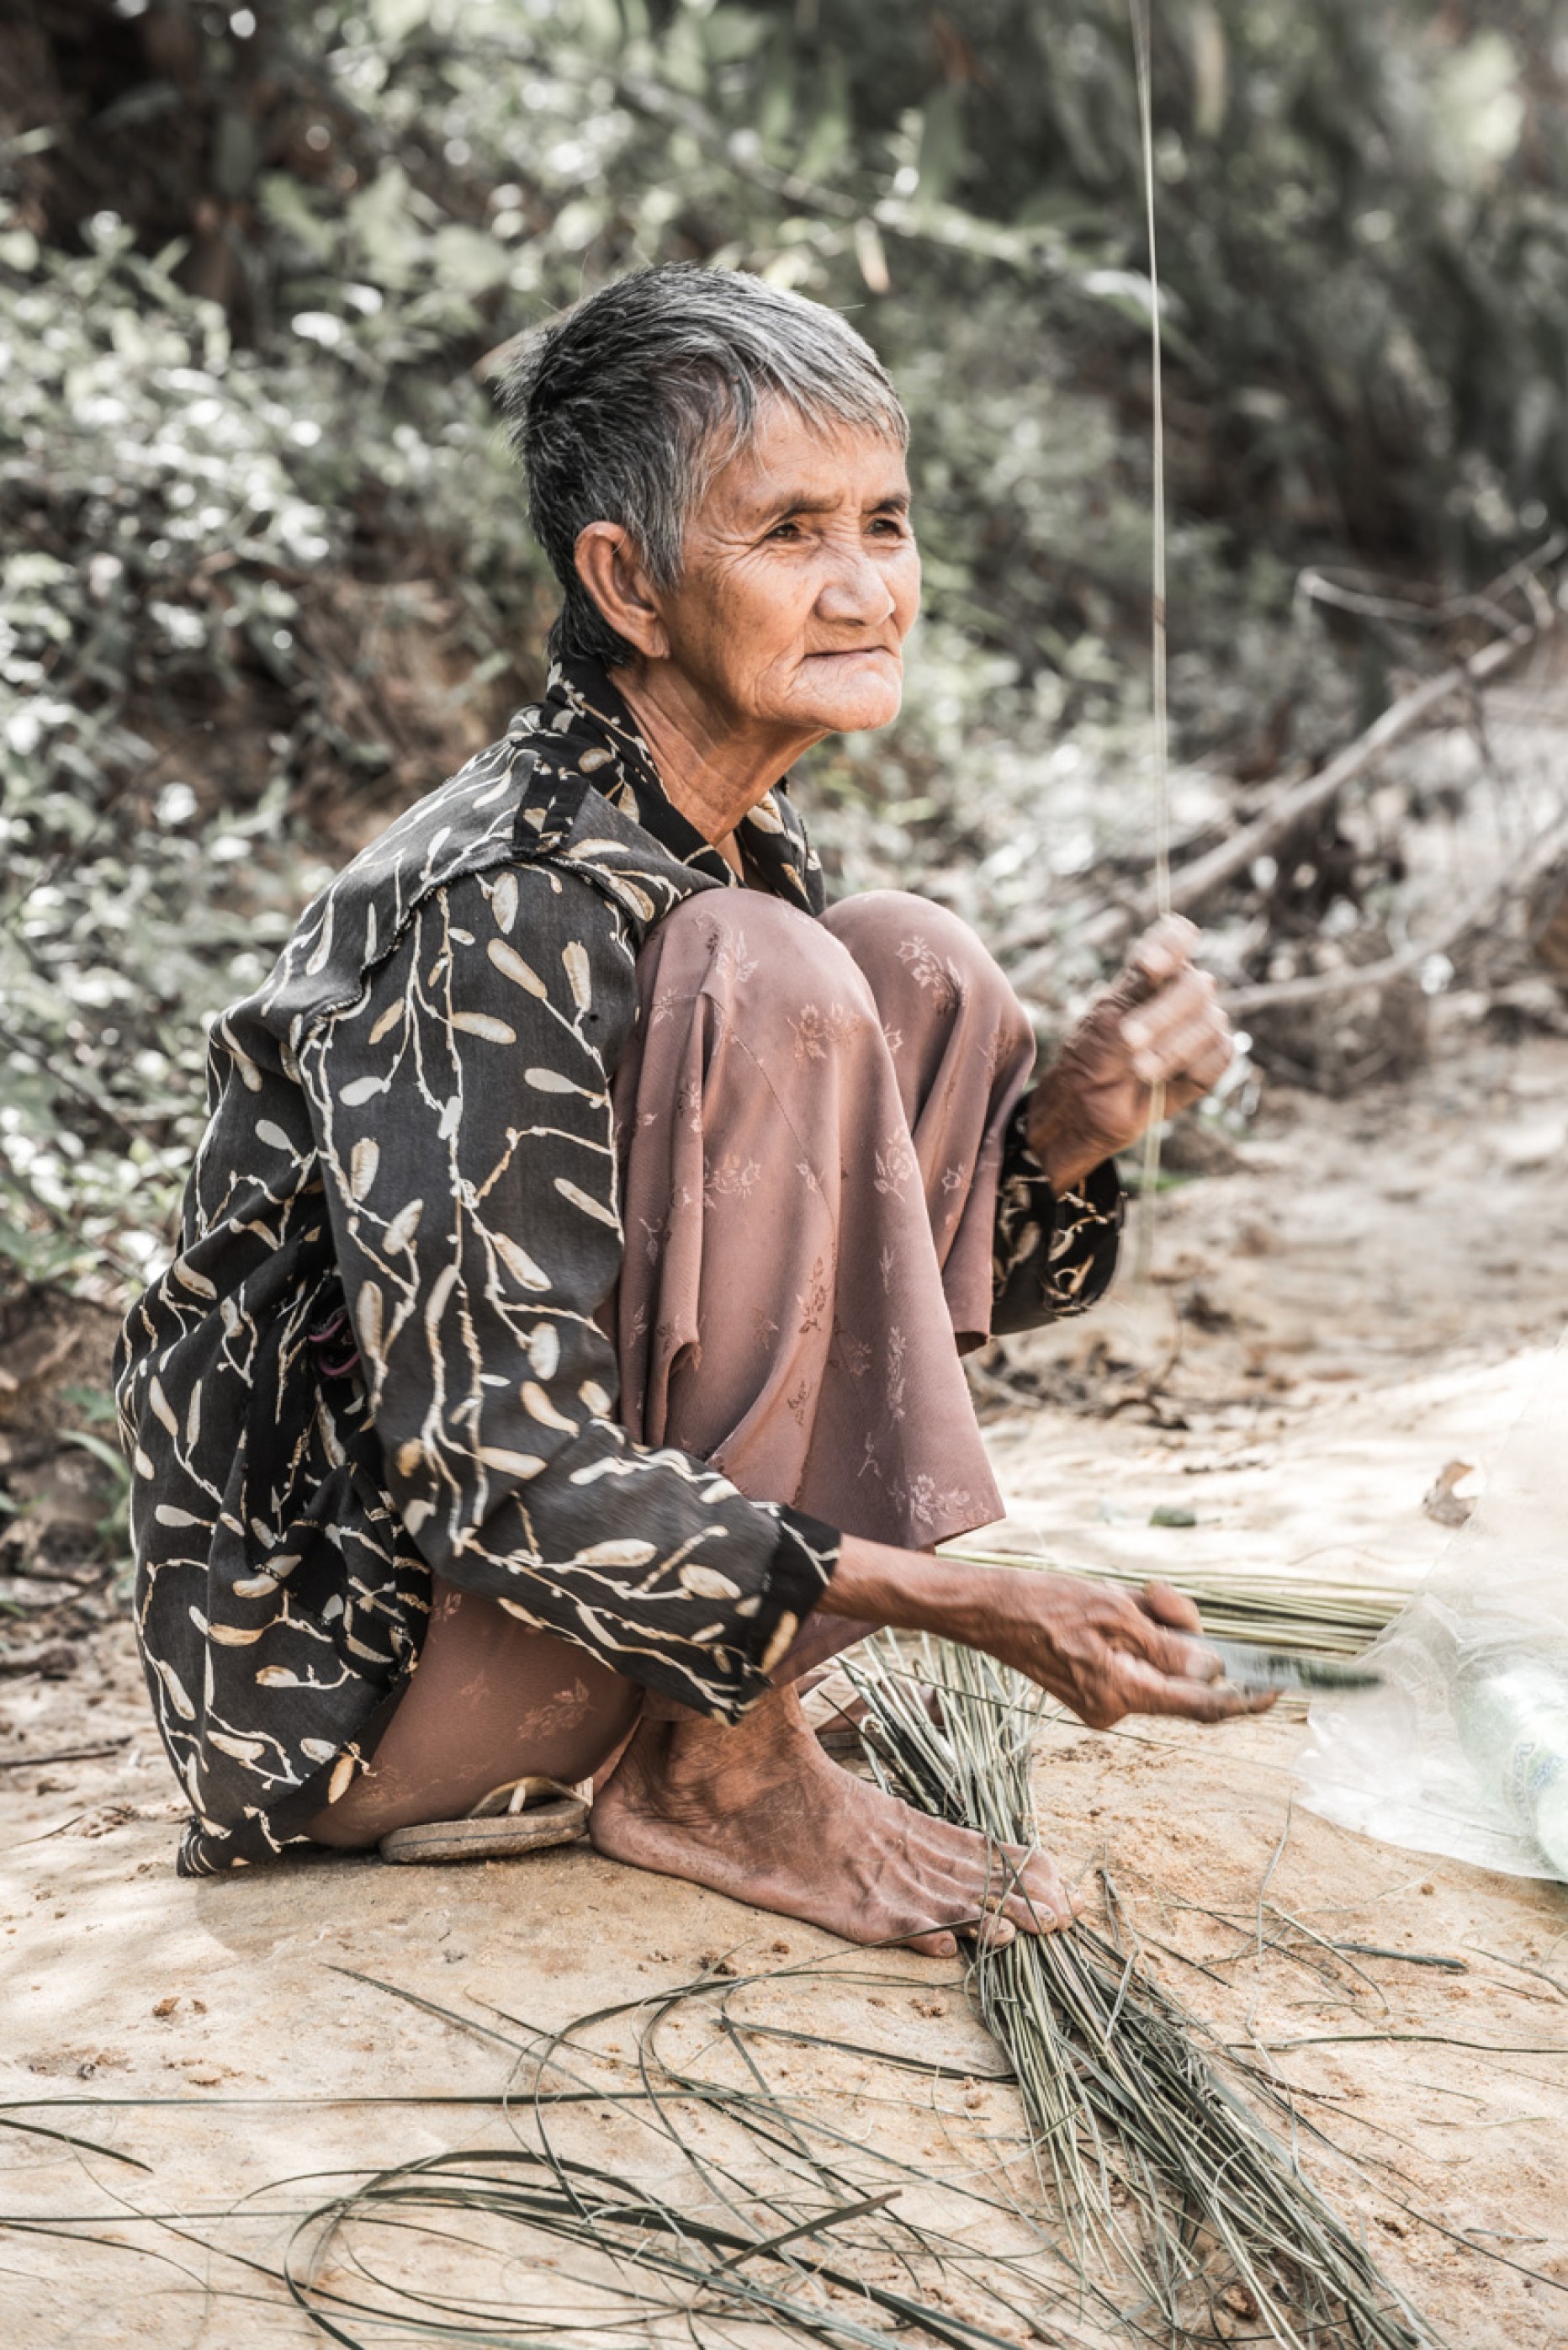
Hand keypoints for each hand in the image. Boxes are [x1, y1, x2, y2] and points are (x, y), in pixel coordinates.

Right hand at [822, 1542, 1275, 1729]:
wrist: (985, 1610)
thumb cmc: (1045, 1603)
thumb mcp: (1116, 1611)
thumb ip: (1169, 1646)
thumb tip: (1213, 1673)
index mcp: (1123, 1694)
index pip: (1201, 1706)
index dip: (1245, 1700)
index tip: (1279, 1690)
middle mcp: (1116, 1709)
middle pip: (1180, 1677)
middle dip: (1183, 1634)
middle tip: (1155, 1595)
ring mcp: (1103, 1702)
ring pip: (1159, 1664)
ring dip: (1155, 1627)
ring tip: (1123, 1596)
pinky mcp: (1092, 1689)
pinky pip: (1136, 1662)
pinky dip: (1135, 1634)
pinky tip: (1107, 1608)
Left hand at [1024, 914, 1231, 1192]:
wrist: (1088, 1107)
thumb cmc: (1091, 1058)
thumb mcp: (1105, 1021)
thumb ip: (1133, 993)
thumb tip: (1155, 967)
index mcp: (1154, 972)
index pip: (1177, 937)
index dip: (1171, 944)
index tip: (1148, 966)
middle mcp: (1182, 992)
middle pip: (1195, 986)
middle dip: (1162, 1015)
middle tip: (1129, 1039)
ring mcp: (1201, 1024)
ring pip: (1209, 1023)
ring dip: (1172, 1048)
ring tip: (1139, 1070)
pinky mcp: (1212, 1059)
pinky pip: (1219, 1054)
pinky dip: (1192, 1067)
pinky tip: (1165, 1080)